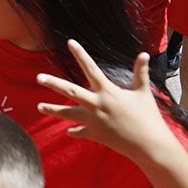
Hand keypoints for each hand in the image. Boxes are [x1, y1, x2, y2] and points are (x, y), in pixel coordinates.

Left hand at [36, 40, 174, 161]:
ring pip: (67, 113)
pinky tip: (68, 131)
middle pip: (70, 91)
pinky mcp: (95, 134)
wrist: (149, 145)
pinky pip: (79, 132)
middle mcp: (96, 104)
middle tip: (38, 77)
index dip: (80, 54)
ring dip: (52, 109)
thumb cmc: (148, 116)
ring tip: (39, 106)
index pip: (91, 68)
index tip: (70, 42)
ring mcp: (93, 120)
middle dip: (53, 83)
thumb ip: (140, 72)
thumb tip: (143, 54)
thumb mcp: (143, 92)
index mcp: (107, 91)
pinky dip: (74, 131)